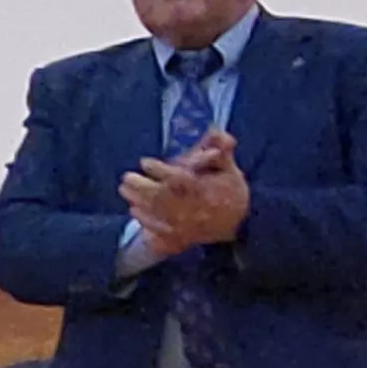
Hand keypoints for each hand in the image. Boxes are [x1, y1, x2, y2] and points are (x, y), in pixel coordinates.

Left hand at [122, 128, 250, 250]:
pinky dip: (145, 221)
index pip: (178, 179)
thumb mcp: (230, 168)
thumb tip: (215, 131)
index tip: (144, 161)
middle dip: (142, 187)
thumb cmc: (232, 191)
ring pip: (158, 214)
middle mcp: (193, 208)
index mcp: (205, 189)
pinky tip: (134, 210)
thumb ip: (221, 149)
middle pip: (162, 198)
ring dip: (139, 201)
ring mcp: (187, 224)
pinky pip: (160, 231)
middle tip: (126, 177)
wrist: (242, 223)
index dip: (160, 170)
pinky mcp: (182, 236)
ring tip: (124, 190)